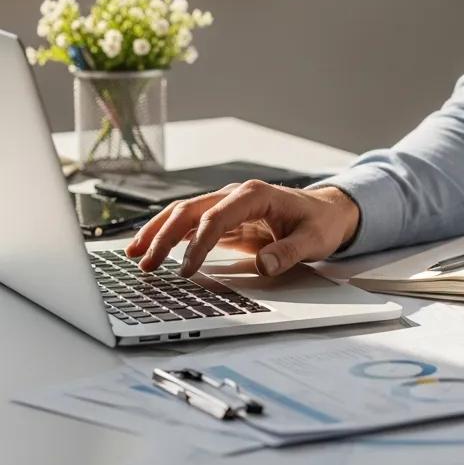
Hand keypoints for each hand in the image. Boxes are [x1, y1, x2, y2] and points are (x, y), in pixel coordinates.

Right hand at [124, 181, 360, 277]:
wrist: (328, 212)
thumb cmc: (321, 223)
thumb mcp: (313, 240)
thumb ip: (289, 252)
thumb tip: (264, 264)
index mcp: (255, 195)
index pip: (217, 217)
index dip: (199, 243)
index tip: (186, 269)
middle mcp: (236, 195)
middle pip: (191, 210)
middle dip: (165, 235)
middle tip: (145, 264)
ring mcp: (228, 205)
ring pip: (184, 214)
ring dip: (158, 232)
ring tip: (134, 254)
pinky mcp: (225, 218)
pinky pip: (191, 224)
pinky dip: (169, 234)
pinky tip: (150, 248)